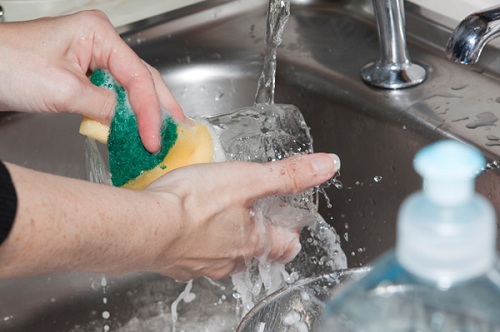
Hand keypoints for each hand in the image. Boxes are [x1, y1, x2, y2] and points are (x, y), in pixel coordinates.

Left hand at [0, 10, 181, 151]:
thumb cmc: (8, 65)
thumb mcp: (63, 90)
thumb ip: (105, 107)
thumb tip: (131, 124)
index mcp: (100, 34)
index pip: (139, 77)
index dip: (150, 111)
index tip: (154, 138)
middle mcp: (101, 42)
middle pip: (142, 79)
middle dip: (159, 108)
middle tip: (176, 133)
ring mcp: (93, 58)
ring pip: (131, 87)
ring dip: (145, 112)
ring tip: (162, 133)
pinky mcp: (84, 74)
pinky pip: (114, 94)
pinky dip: (125, 113)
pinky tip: (136, 127)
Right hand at [0, 153, 339, 279]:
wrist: (145, 225)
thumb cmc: (194, 204)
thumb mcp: (249, 178)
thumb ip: (289, 174)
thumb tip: (329, 165)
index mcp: (254, 242)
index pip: (285, 247)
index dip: (290, 235)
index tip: (289, 224)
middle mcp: (231, 260)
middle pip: (255, 252)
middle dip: (257, 235)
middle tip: (251, 214)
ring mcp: (202, 265)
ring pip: (224, 256)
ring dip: (225, 238)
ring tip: (217, 217)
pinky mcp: (176, 263)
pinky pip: (194, 256)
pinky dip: (197, 242)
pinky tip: (187, 227)